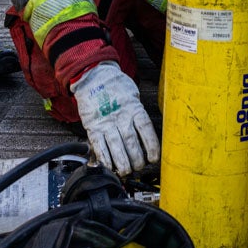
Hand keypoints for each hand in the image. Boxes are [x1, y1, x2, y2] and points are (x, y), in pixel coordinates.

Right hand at [71, 61, 158, 175]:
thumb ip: (138, 113)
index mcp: (133, 108)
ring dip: (122, 162)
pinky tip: (110, 166)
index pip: (145, 129)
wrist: (92, 76)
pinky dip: (105, 158)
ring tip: (126, 171)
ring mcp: (106, 122)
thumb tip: (146, 133)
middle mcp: (121, 116)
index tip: (154, 158)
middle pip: (131, 142)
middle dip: (136, 159)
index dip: (151, 145)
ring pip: (116, 147)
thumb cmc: (115, 85)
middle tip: (139, 166)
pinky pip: (99, 145)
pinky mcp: (93, 127)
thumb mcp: (133, 94)